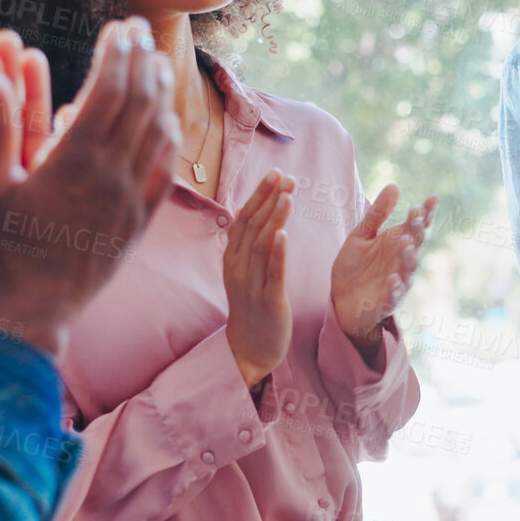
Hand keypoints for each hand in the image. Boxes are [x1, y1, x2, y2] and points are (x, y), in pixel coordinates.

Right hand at [0, 18, 179, 353]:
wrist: (33, 315)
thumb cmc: (0, 252)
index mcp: (75, 161)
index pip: (110, 90)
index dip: (119, 54)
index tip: (121, 27)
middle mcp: (113, 177)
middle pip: (141, 103)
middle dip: (143, 60)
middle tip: (142, 31)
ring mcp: (132, 201)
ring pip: (160, 134)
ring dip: (162, 94)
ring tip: (158, 64)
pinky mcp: (139, 224)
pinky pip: (164, 173)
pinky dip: (169, 140)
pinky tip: (167, 123)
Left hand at [0, 30, 58, 320]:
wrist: (8, 334)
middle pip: (5, 128)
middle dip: (8, 83)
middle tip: (7, 40)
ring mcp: (27, 196)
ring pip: (33, 140)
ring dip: (33, 98)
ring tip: (33, 56)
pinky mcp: (50, 208)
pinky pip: (57, 164)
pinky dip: (65, 134)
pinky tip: (77, 106)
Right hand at [225, 169, 295, 386]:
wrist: (250, 347)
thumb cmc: (251, 304)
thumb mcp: (244, 270)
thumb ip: (246, 241)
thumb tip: (246, 208)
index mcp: (232, 258)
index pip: (244, 218)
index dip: (259, 195)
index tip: (275, 173)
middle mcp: (238, 268)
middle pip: (252, 226)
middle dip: (269, 199)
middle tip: (286, 176)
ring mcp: (251, 285)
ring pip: (261, 246)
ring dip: (274, 218)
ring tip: (287, 195)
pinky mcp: (268, 301)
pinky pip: (272, 274)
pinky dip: (277, 253)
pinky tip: (284, 234)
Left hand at [330, 184, 437, 339]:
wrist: (340, 300)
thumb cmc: (355, 267)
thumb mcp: (361, 236)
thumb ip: (378, 214)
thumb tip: (394, 185)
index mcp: (397, 243)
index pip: (416, 226)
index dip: (426, 213)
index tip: (433, 198)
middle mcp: (402, 261)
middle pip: (416, 244)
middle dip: (417, 230)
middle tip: (415, 214)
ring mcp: (397, 281)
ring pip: (409, 269)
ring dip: (409, 256)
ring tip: (406, 242)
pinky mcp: (387, 301)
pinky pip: (394, 295)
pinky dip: (395, 288)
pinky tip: (393, 279)